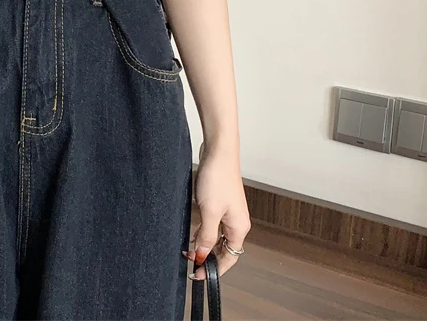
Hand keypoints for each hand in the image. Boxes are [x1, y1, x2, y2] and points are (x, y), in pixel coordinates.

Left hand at [183, 141, 250, 279]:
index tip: (197, 275)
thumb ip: (206, 236)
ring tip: (187, 250)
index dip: (214, 269)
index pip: (229, 258)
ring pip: (216, 236)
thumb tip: (203, 256)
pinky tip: (192, 232)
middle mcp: (236, 222)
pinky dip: (202, 231)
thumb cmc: (217, 178)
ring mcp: (228, 211)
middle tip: (189, 263)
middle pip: (223, 249)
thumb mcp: (210, 212)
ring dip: (203, 244)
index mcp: (239, 228)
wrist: (218, 151)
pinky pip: (212, 224)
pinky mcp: (220, 202)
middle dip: (208, 258)